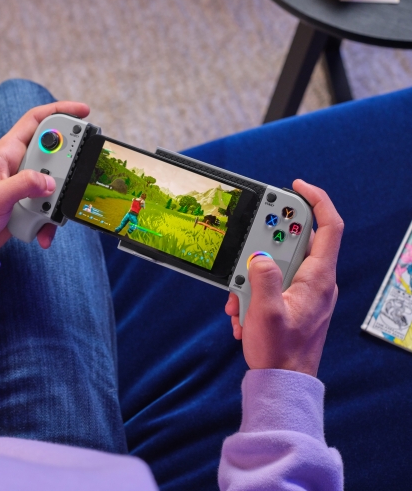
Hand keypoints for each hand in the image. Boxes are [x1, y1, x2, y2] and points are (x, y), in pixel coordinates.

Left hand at [0, 101, 89, 254]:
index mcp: (7, 151)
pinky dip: (51, 220)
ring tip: (49, 212)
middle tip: (77, 173)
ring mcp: (26, 183)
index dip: (60, 110)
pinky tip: (43, 232)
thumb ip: (23, 185)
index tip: (83, 112)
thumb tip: (49, 181)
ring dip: (58, 199)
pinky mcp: (31, 202)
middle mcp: (19, 163)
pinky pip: (51, 206)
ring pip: (56, 182)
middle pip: (54, 152)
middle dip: (68, 164)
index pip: (36, 120)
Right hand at [224, 179, 343, 376]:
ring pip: (278, 264)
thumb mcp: (267, 312)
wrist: (283, 382)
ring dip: (253, 275)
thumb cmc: (281, 351)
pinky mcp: (293, 302)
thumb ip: (263, 278)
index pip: (329, 227)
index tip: (295, 186)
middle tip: (248, 241)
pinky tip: (241, 312)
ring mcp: (305, 292)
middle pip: (296, 243)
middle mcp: (317, 281)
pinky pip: (272, 283)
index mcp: (319, 278)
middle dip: (266, 242)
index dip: (316, 200)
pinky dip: (253, 292)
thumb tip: (260, 256)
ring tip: (239, 297)